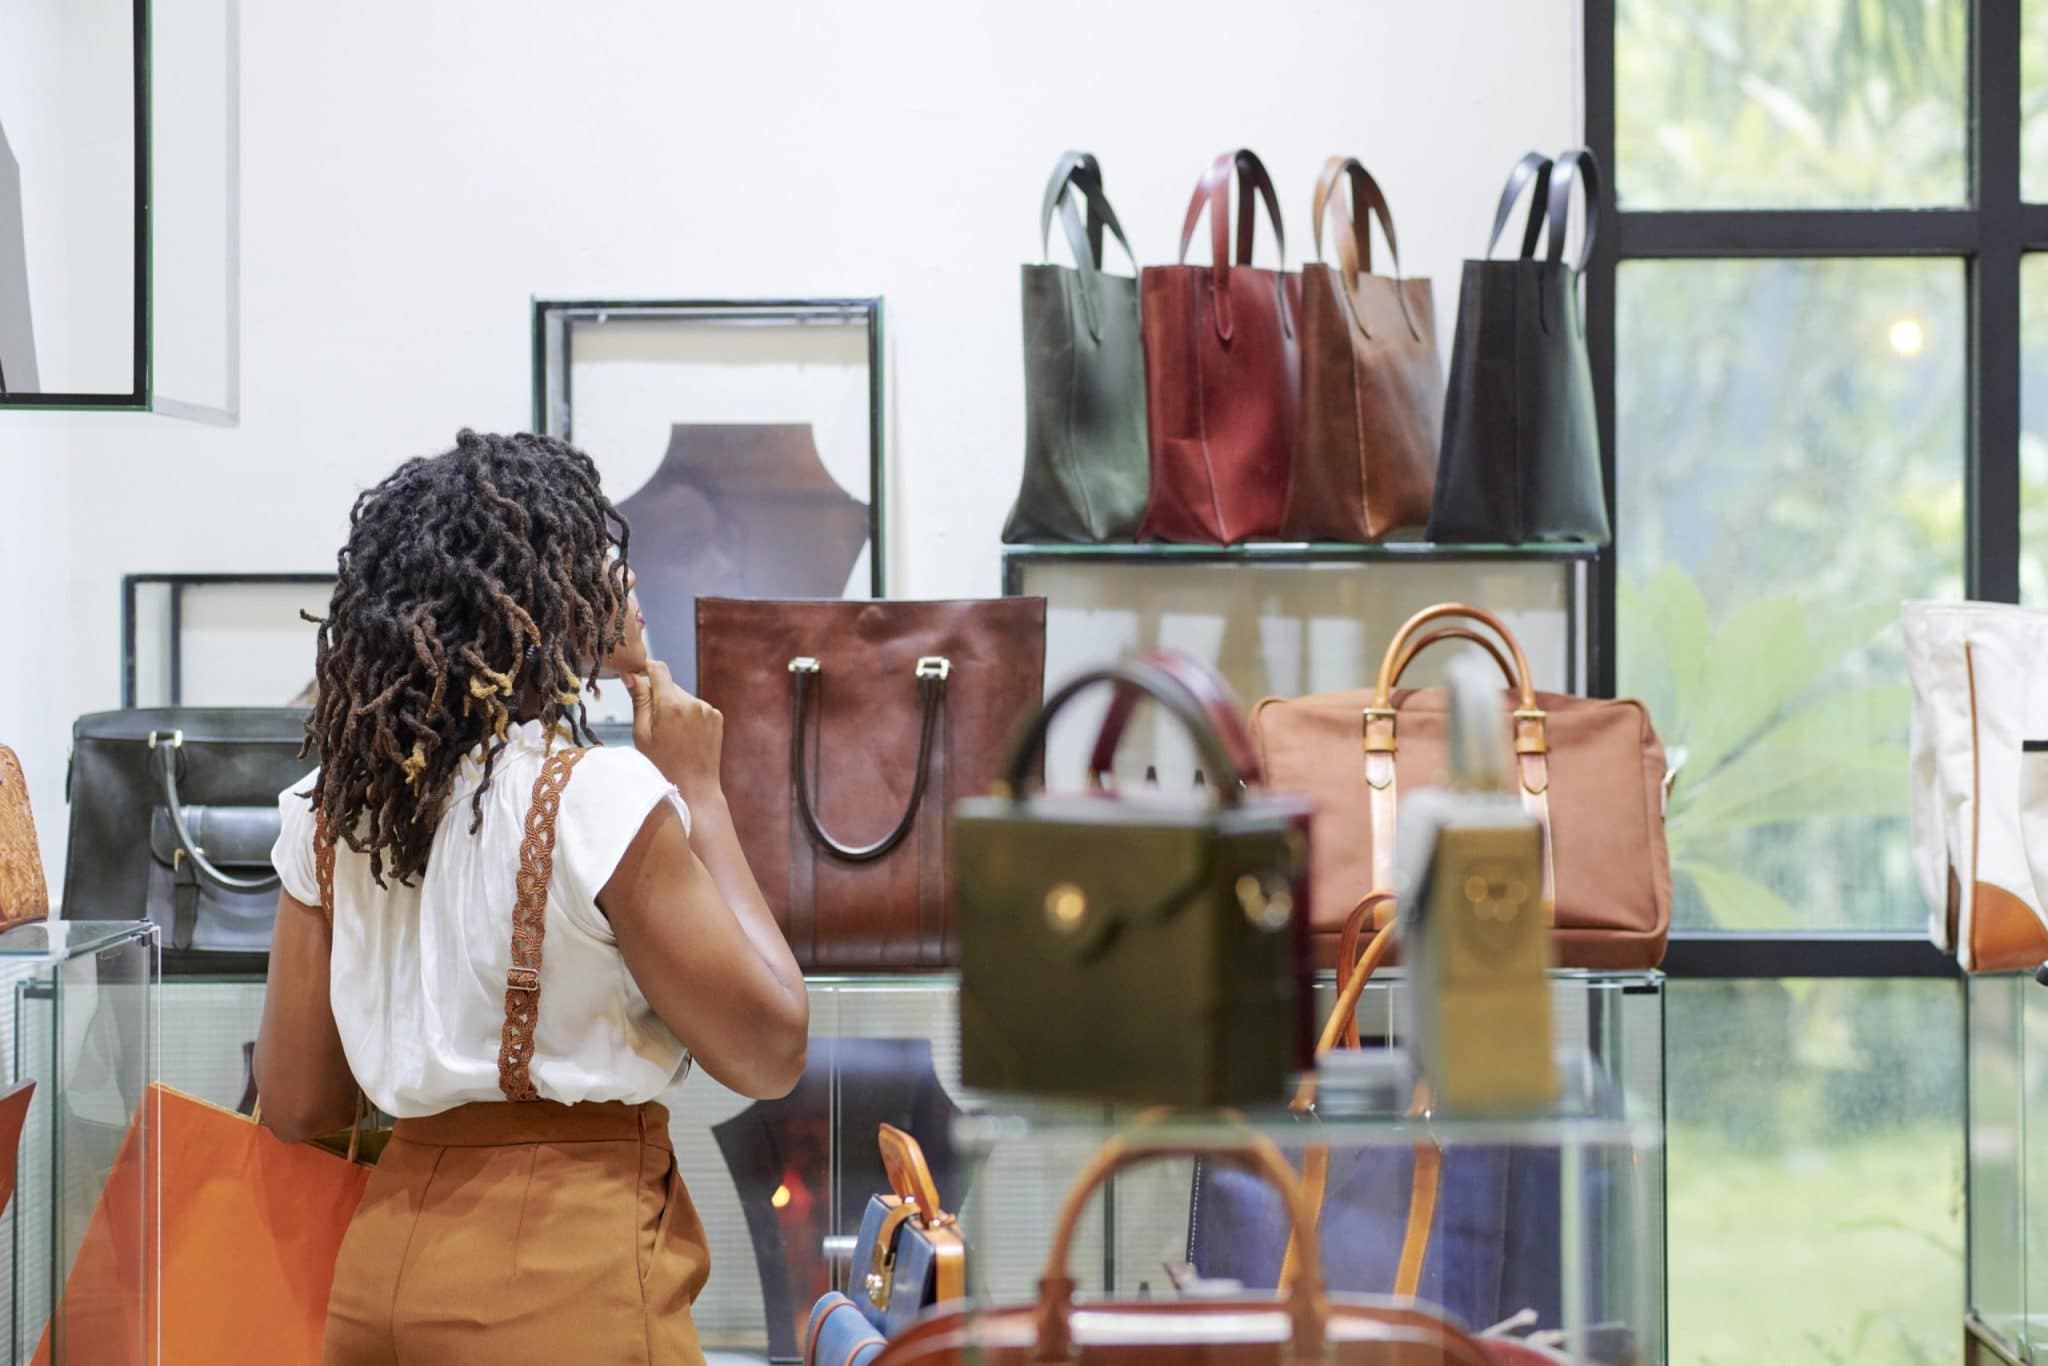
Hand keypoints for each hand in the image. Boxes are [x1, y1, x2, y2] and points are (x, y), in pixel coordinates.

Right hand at [624, 660, 723, 802]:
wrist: (695, 789)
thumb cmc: (662, 767)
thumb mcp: (642, 735)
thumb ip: (639, 701)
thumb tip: (631, 675)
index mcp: (672, 706)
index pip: (658, 669)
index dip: (644, 668)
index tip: (635, 675)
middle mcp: (693, 703)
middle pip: (669, 685)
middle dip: (658, 697)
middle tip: (653, 724)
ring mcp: (708, 709)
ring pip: (682, 697)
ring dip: (674, 707)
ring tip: (670, 736)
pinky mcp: (717, 717)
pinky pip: (696, 707)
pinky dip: (688, 716)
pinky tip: (684, 737)